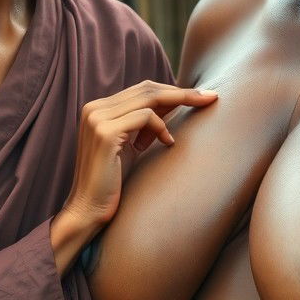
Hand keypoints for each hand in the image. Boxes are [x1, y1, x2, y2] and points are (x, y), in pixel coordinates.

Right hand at [50, 81, 216, 272]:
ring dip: (179, 104)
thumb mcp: (130, 147)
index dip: (171, 91)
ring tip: (198, 113)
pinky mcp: (105, 133)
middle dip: (182, 92)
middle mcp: (94, 109)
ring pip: (148, 98)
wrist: (88, 210)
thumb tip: (171, 107)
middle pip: (146, 89)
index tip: (199, 96)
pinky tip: (168, 142)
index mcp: (97, 109)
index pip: (141, 90)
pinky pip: (144, 117)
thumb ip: (143, 126)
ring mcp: (97, 119)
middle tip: (211, 98)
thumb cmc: (112, 183)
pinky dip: (161, 127)